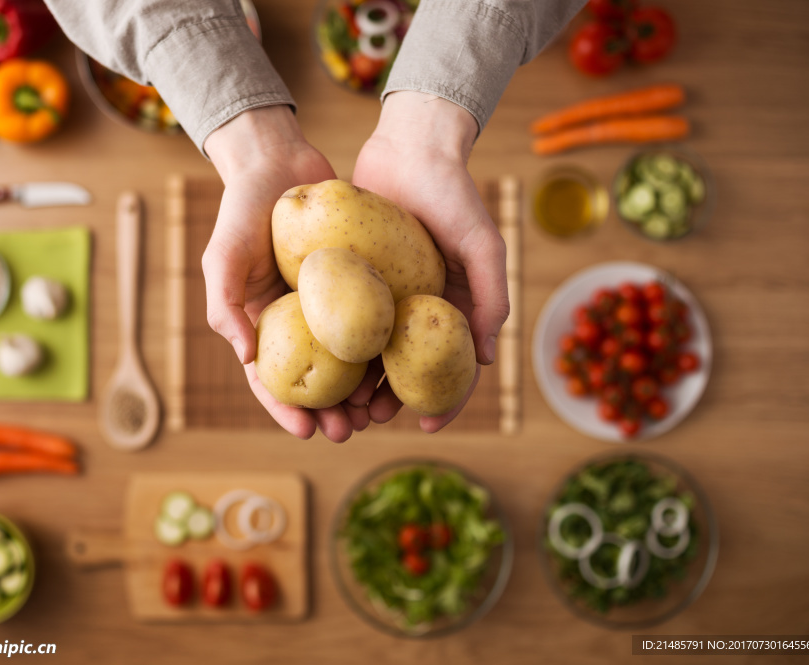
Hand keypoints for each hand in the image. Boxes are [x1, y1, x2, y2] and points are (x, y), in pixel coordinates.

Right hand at [202, 106, 367, 441]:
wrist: (280, 160)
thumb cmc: (243, 208)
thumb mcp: (223, 255)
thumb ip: (224, 305)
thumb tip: (246, 358)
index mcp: (261, 323)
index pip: (269, 379)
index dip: (285, 409)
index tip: (307, 432)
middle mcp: (296, 321)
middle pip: (313, 379)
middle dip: (329, 412)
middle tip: (349, 432)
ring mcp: (329, 304)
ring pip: (347, 359)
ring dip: (360, 391)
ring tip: (377, 413)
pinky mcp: (357, 282)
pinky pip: (372, 321)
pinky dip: (383, 348)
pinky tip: (399, 369)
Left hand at [351, 91, 509, 431]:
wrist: (410, 146)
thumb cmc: (454, 193)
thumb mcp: (483, 243)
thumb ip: (491, 295)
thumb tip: (487, 358)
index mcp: (455, 307)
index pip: (454, 366)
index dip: (446, 401)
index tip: (427, 427)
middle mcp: (421, 308)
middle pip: (406, 369)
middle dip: (390, 401)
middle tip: (367, 419)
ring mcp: (388, 295)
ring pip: (371, 352)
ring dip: (358, 382)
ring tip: (340, 404)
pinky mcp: (356, 278)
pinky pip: (345, 319)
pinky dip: (335, 346)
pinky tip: (317, 365)